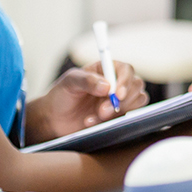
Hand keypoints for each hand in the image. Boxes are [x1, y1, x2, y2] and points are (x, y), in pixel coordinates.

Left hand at [25, 60, 148, 141]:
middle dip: (122, 100)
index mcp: (106, 69)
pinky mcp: (118, 115)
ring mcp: (119, 100)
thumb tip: (107, 86)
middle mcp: (116, 83)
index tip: (117, 94)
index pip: (126, 70)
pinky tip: (92, 122)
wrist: (54, 118)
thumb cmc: (61, 94)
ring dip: (118, 111)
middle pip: (136, 86)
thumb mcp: (69, 82)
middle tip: (102, 110)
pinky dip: (112, 121)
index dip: (125, 81)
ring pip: (136, 101)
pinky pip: (127, 117)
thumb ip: (87, 80)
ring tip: (94, 117)